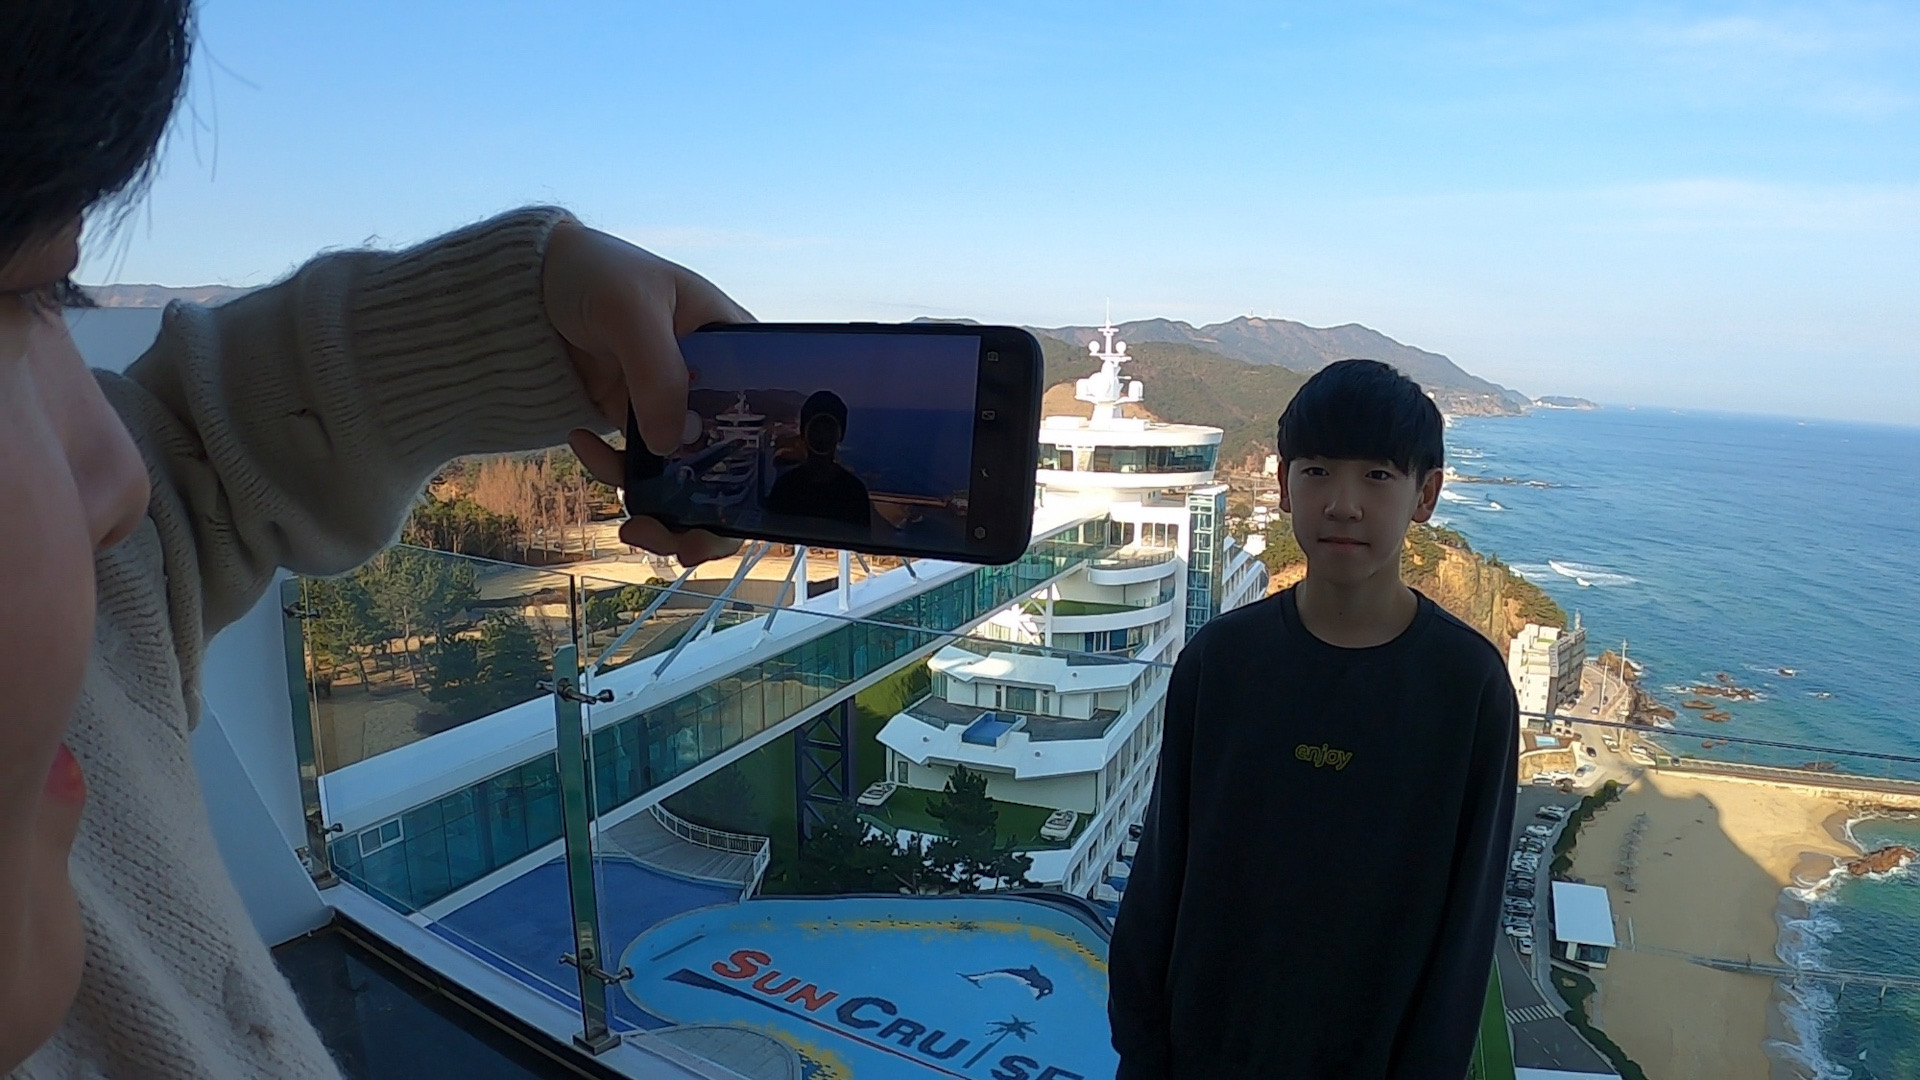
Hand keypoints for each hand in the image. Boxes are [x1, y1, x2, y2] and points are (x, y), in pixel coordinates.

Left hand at [541, 221, 750, 565]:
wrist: (529, 280)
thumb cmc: (597, 272)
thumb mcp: (632, 310)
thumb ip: (658, 374)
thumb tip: (671, 446)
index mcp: (737, 351)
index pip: (771, 416)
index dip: (765, 470)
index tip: (738, 510)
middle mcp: (714, 385)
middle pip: (733, 464)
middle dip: (710, 514)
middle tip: (683, 544)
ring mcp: (674, 406)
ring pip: (684, 476)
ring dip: (660, 508)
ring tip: (630, 525)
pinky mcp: (635, 420)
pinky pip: (636, 465)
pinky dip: (611, 472)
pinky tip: (580, 440)